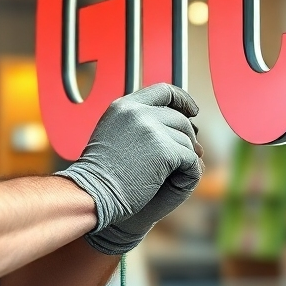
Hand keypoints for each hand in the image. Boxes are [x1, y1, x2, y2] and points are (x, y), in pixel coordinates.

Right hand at [55, 83, 203, 254]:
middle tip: (190, 155)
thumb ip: (138, 124)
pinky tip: (177, 181)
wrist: (92, 194)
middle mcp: (138, 112)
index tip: (192, 111)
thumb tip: (180, 123)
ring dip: (185, 159)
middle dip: (187, 138)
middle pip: (179, 119)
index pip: (163, 91)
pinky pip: (191, 160)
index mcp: (124, 107)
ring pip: (187, 141)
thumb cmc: (101, 176)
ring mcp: (152, 130)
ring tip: (173, 175)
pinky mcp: (165, 151)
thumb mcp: (113, 135)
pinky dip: (189, 172)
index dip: (182, 100)